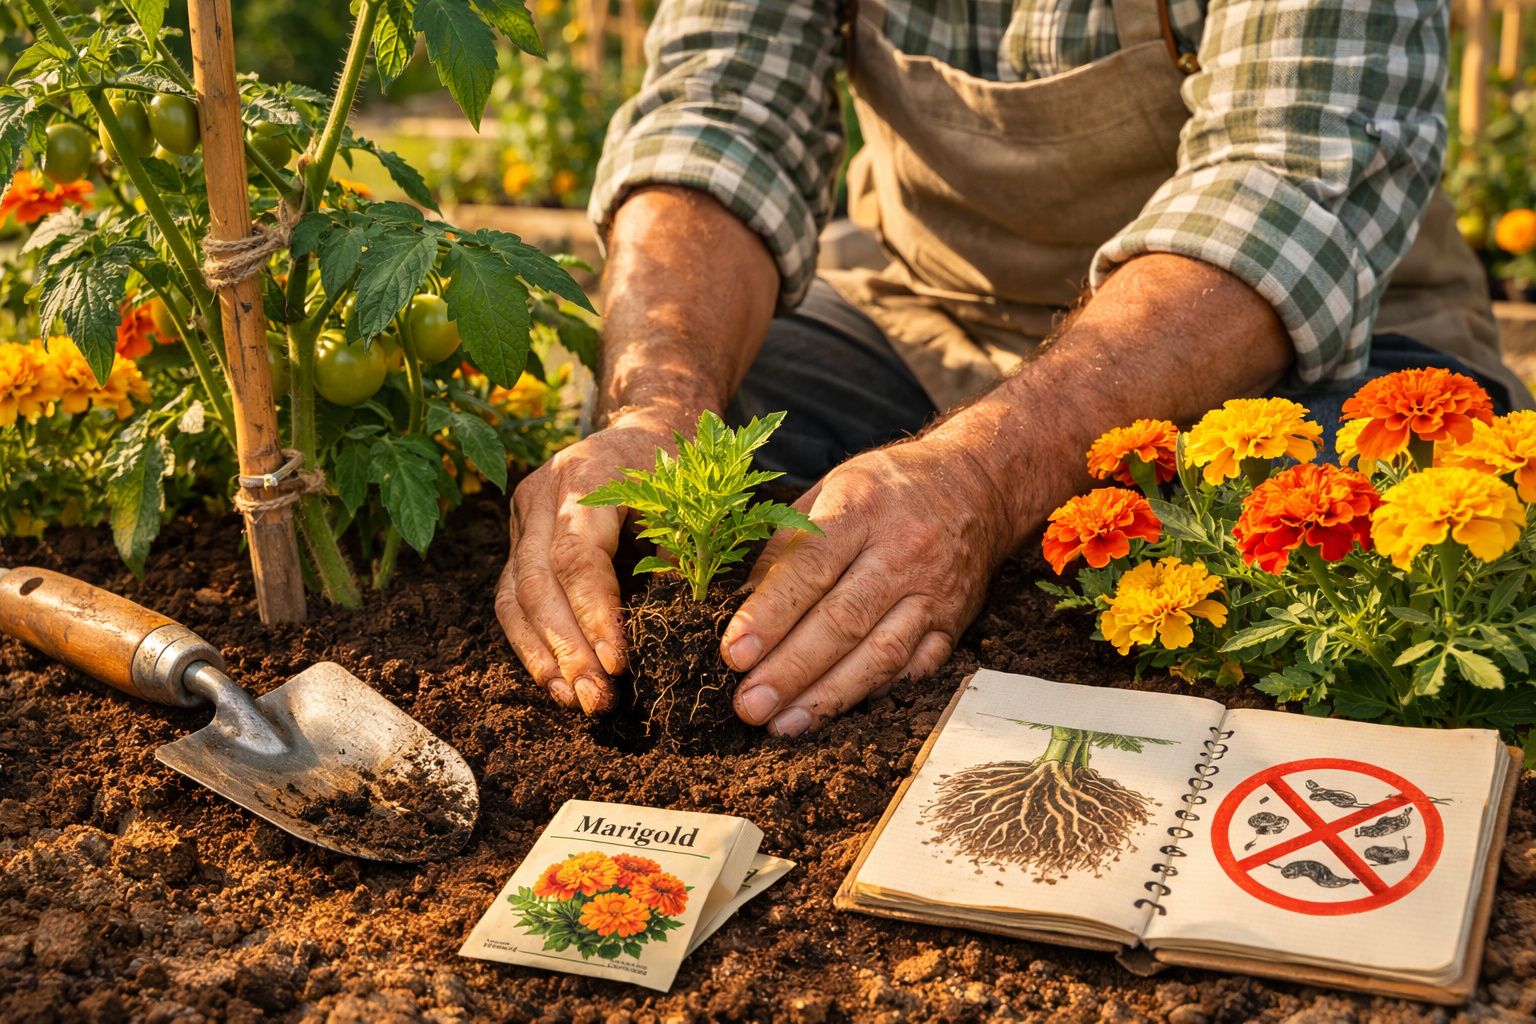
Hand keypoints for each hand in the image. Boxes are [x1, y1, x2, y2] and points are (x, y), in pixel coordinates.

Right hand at [495, 408, 688, 713]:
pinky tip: (558, 682)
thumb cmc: (678, 466)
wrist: (645, 426)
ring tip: (576, 700)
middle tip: (596, 698)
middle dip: (566, 648)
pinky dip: (533, 645)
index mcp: (586, 477)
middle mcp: (541, 496)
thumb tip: (677, 632)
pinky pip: (512, 601)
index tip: (618, 664)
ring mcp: (522, 519)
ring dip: (543, 656)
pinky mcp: (518, 543)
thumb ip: (679, 558)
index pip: (578, 558)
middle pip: (536, 583)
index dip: (594, 615)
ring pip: (512, 597)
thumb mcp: (691, 500)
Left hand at [722, 435, 1017, 736]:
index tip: (733, 653)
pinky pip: (914, 668)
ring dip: (828, 696)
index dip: (770, 615)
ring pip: (880, 654)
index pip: (810, 568)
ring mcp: (935, 591)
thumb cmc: (888, 488)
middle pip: (843, 620)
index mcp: (863, 507)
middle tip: (749, 704)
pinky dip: (873, 692)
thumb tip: (742, 603)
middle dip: (791, 670)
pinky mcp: (955, 622)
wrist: (978, 485)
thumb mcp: (829, 488)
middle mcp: (904, 550)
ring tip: (783, 723)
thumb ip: (785, 544)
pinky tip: (836, 711)